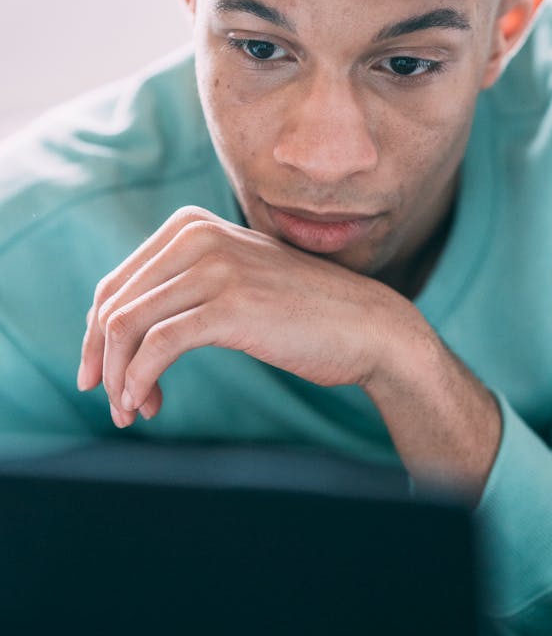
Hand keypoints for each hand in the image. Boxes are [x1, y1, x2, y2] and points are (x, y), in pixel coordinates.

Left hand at [78, 205, 396, 427]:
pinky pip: (158, 346)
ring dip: (118, 378)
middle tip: (113, 402)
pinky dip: (139, 380)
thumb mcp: (236, 279)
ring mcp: (214, 268)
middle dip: (102, 360)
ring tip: (131, 411)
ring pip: (127, 326)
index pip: (116, 284)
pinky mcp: (230, 306)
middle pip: (113, 305)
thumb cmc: (302, 312)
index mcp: (191, 225)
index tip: (102, 376)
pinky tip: (146, 404)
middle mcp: (197, 236)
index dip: (98, 336)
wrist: (368, 327)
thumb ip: (185, 284)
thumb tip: (114, 329)